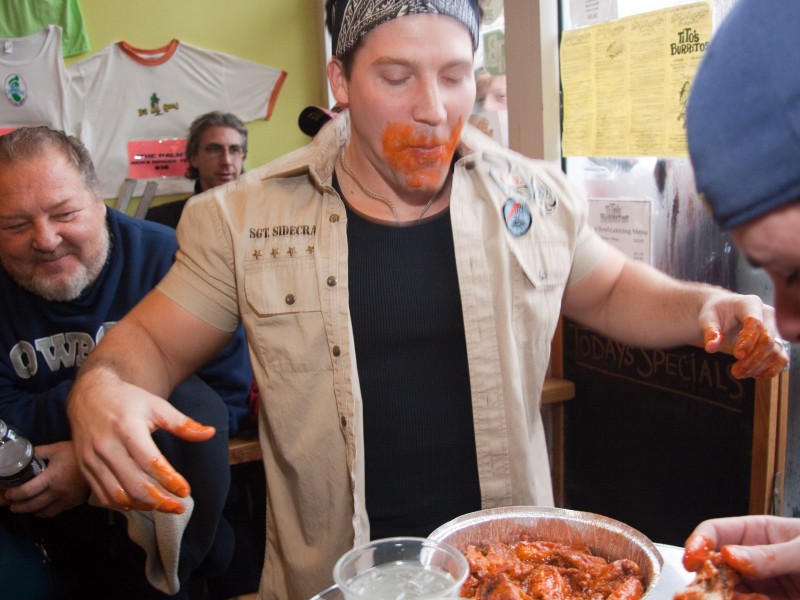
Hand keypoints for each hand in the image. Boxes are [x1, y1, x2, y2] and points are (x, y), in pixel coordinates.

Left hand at [2, 441, 88, 517]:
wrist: (100, 460)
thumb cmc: (76, 453)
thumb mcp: (56, 448)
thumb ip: (39, 452)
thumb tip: (24, 456)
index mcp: (51, 477)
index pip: (27, 491)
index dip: (14, 495)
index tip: (8, 494)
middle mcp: (58, 491)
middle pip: (33, 505)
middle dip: (19, 507)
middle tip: (12, 505)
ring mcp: (67, 499)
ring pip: (44, 512)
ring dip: (31, 512)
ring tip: (25, 509)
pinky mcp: (74, 502)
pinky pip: (56, 512)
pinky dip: (45, 512)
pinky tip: (42, 509)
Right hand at [67, 368, 214, 513]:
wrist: (89, 395)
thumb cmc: (127, 400)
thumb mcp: (157, 406)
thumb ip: (182, 424)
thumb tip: (210, 433)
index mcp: (127, 428)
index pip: (150, 462)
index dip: (169, 480)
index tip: (185, 491)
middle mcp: (106, 446)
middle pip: (134, 484)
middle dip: (160, 501)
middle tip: (179, 506)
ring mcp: (92, 459)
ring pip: (117, 495)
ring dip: (142, 506)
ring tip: (163, 506)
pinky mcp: (83, 468)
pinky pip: (103, 495)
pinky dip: (122, 504)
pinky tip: (140, 503)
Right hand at [683, 515, 799, 598]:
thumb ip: (768, 555)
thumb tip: (730, 555)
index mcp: (756, 533)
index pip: (716, 532)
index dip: (698, 542)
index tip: (692, 557)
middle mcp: (752, 560)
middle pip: (714, 566)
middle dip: (704, 576)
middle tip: (700, 587)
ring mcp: (759, 586)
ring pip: (724, 590)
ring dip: (719, 595)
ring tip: (720, 596)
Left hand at [700, 294, 788, 377]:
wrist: (726, 312)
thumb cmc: (717, 313)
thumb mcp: (707, 318)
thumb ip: (710, 331)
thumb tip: (711, 348)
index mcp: (750, 303)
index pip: (755, 322)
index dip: (748, 340)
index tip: (737, 355)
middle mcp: (767, 315)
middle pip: (768, 339)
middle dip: (752, 359)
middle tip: (735, 372)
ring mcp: (775, 328)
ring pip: (776, 351)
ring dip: (759, 367)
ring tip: (739, 373)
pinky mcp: (777, 341)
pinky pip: (781, 359)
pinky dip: (769, 370)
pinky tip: (753, 374)